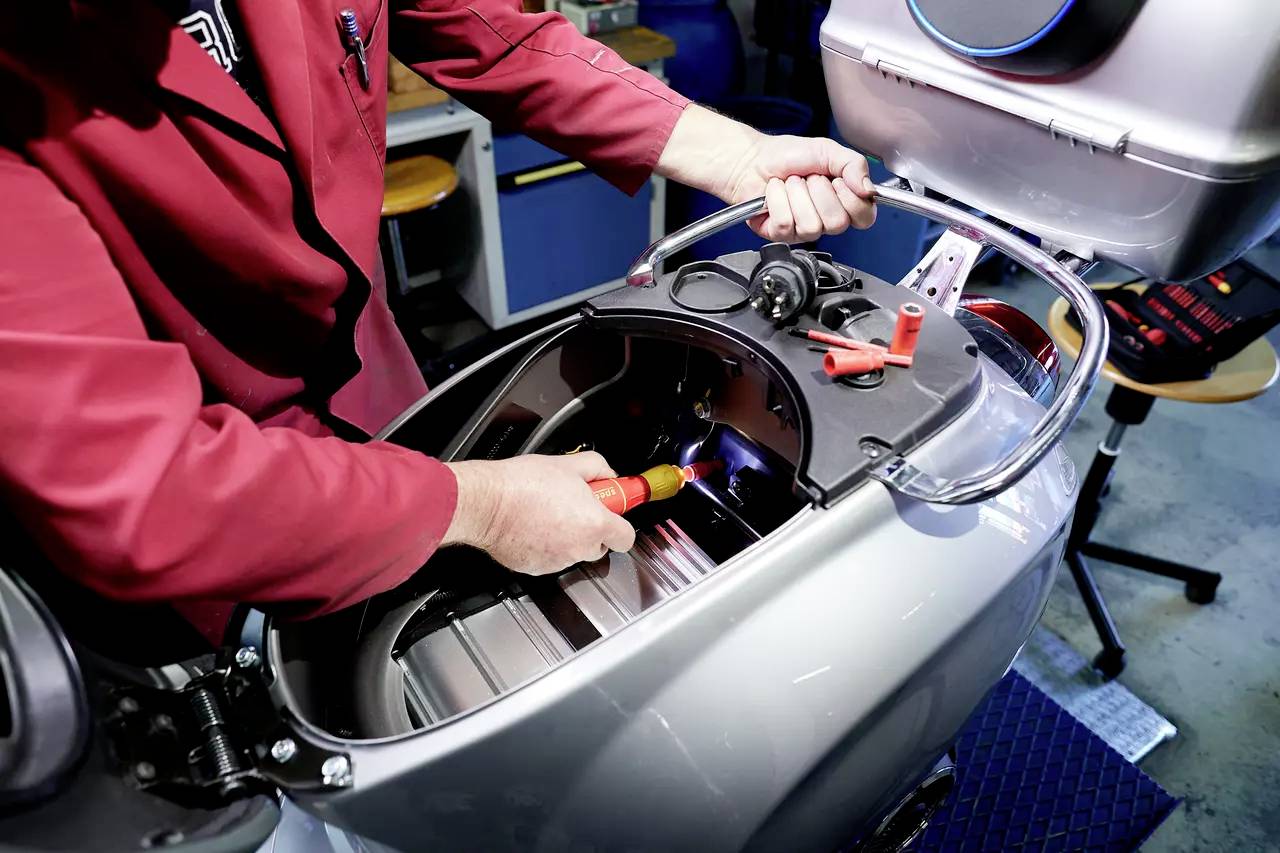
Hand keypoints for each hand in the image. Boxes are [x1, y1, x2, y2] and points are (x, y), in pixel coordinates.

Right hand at [442, 452, 636, 574]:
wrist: (488, 503)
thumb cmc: (523, 484)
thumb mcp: (568, 464)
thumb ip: (598, 468)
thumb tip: (607, 474)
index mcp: (594, 524)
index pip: (626, 537)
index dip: (620, 524)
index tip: (612, 513)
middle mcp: (579, 548)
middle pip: (599, 546)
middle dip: (592, 529)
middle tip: (575, 507)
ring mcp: (558, 561)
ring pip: (573, 552)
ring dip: (568, 537)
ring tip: (548, 513)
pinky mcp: (536, 568)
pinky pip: (550, 558)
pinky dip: (546, 546)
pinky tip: (533, 526)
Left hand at [656, 104, 875, 242]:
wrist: (753, 159)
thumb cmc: (788, 156)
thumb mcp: (827, 150)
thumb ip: (853, 165)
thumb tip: (868, 188)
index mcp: (844, 201)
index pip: (865, 217)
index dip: (852, 199)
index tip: (837, 179)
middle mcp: (827, 220)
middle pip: (838, 223)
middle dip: (819, 191)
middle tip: (807, 178)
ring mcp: (804, 230)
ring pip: (811, 225)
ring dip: (796, 194)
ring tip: (789, 184)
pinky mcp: (781, 234)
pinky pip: (787, 223)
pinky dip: (777, 200)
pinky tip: (774, 193)